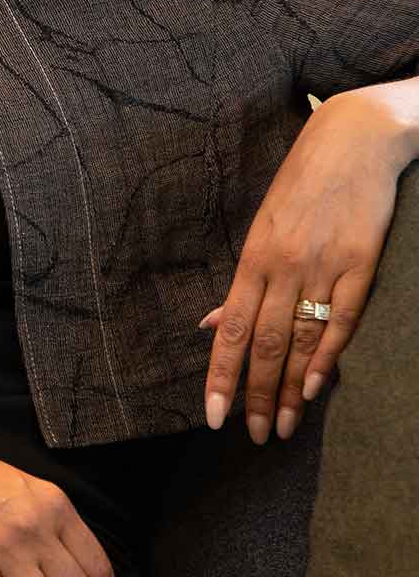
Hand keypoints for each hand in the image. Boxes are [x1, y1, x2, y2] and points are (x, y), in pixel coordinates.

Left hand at [198, 89, 408, 443]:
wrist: (354, 140)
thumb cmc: (302, 185)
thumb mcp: (262, 227)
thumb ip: (242, 283)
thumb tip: (213, 326)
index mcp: (253, 258)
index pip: (232, 331)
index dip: (222, 376)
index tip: (213, 416)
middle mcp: (284, 266)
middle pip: (265, 345)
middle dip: (256, 396)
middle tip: (255, 436)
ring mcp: (325, 265)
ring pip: (301, 340)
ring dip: (289, 390)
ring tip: (285, 428)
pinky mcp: (364, 262)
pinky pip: (344, 319)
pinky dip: (328, 356)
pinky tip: (316, 389)